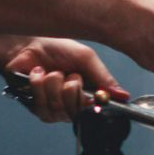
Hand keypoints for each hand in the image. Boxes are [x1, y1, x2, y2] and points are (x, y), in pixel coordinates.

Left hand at [4, 36, 127, 124]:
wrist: (30, 43)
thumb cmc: (58, 50)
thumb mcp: (86, 58)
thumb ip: (104, 78)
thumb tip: (124, 96)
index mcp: (87, 96)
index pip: (94, 111)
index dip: (90, 102)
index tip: (88, 91)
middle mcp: (71, 106)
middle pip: (76, 111)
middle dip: (72, 88)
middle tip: (69, 75)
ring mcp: (52, 109)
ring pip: (57, 106)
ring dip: (53, 83)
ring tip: (51, 71)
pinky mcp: (34, 106)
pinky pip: (39, 103)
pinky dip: (38, 83)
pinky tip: (37, 73)